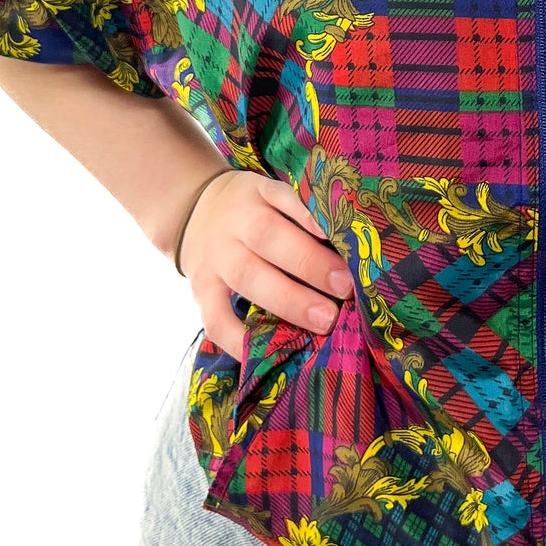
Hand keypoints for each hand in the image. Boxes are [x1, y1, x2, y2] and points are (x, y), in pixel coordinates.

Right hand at [178, 171, 354, 361]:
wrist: (193, 213)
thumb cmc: (253, 209)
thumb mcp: (272, 194)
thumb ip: (303, 212)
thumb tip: (353, 245)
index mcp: (256, 194)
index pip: (284, 199)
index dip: (310, 216)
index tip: (342, 236)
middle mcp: (233, 224)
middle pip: (267, 238)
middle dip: (309, 264)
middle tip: (345, 288)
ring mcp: (214, 259)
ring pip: (246, 277)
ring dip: (288, 301)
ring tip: (324, 320)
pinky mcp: (201, 292)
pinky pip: (215, 319)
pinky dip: (240, 339)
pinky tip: (269, 351)